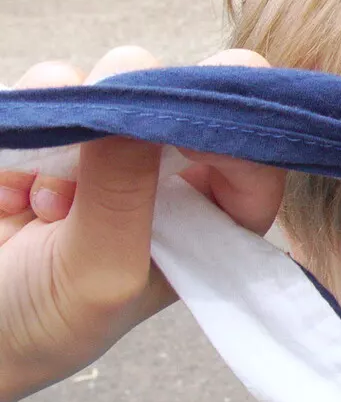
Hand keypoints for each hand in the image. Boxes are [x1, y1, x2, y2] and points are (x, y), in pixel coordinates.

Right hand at [0, 47, 284, 401]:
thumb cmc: (49, 320)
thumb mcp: (98, 272)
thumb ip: (124, 193)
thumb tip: (139, 106)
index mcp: (211, 219)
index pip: (256, 158)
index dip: (235, 131)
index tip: (187, 130)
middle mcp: (172, 174)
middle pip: (191, 99)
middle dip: (152, 105)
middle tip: (114, 117)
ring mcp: (111, 146)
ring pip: (117, 80)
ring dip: (79, 127)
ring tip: (50, 204)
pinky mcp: (56, 130)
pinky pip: (53, 89)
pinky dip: (33, 125)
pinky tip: (13, 192)